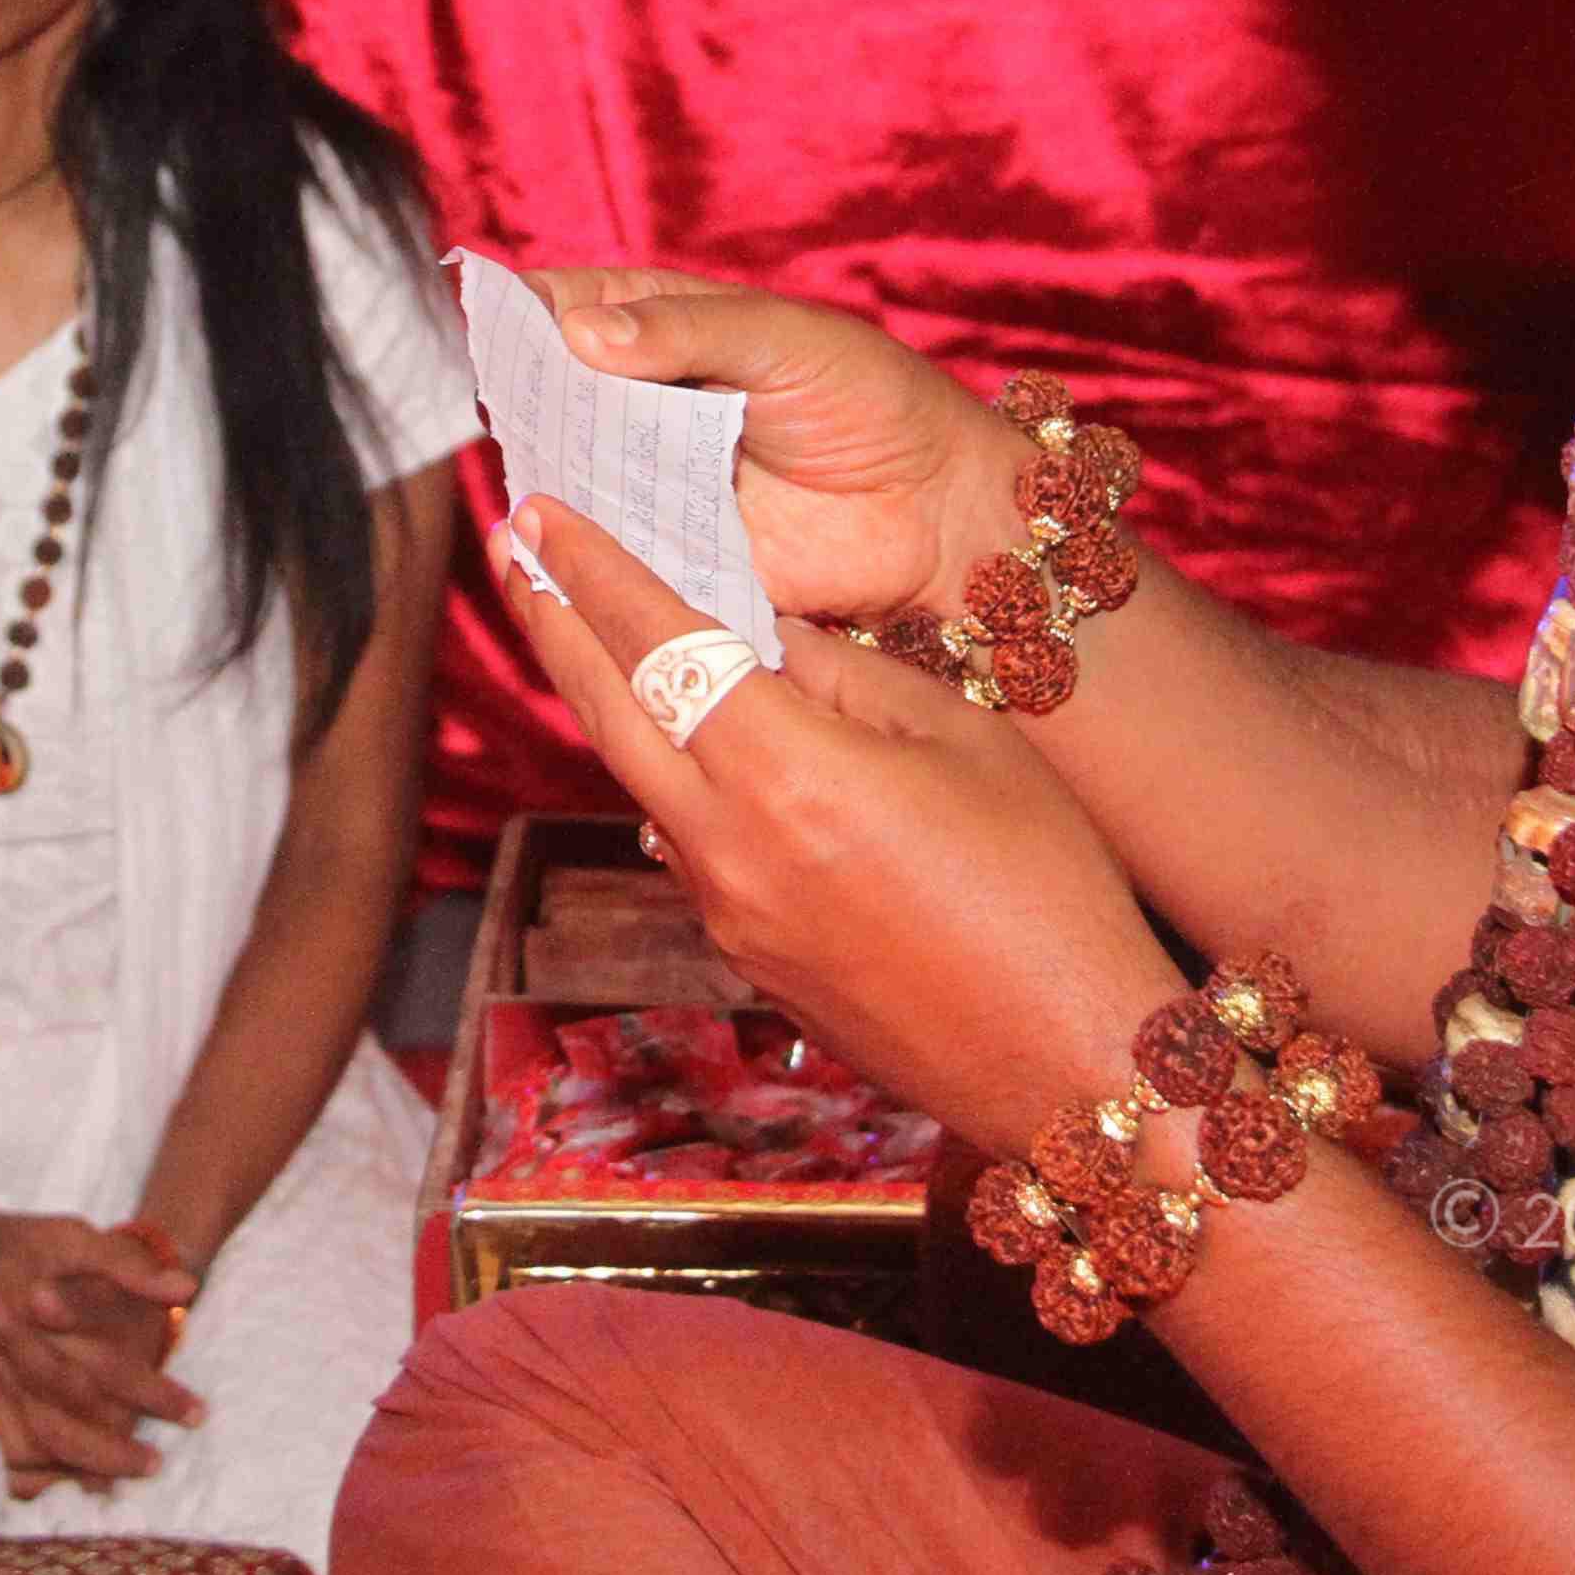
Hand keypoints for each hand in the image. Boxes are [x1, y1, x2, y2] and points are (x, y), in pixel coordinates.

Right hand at [0, 1192, 197, 1493]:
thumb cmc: (16, 1242)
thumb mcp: (72, 1237)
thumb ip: (129, 1266)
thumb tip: (188, 1290)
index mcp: (38, 1316)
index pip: (108, 1369)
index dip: (154, 1394)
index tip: (197, 1414)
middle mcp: (10, 1357)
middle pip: (72, 1422)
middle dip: (116, 1451)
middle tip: (156, 1467)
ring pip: (36, 1446)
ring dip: (79, 1467)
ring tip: (117, 1485)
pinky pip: (5, 1450)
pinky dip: (37, 1473)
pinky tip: (69, 1481)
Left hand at [490, 496, 1171, 1162]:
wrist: (1062, 1062)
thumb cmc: (1045, 888)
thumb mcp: (962, 738)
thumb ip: (844, 674)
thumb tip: (763, 629)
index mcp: (785, 774)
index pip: (656, 642)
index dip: (591, 569)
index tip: (540, 512)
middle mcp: (729, 847)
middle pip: (605, 713)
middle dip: (551, 623)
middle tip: (513, 551)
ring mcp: (727, 912)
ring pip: (640, 781)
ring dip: (606, 699)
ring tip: (584, 628)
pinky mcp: (746, 956)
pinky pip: (687, 842)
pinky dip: (672, 775)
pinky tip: (690, 744)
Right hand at [523, 267, 1026, 628]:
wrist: (938, 512)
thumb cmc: (874, 400)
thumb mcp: (785, 342)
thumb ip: (686, 333)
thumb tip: (579, 331)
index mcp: (668, 326)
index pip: (570, 306)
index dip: (520, 312)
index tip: (478, 321)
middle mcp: (645, 400)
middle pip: (553, 394)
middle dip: (519, 401)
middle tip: (495, 411)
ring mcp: (653, 478)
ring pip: (568, 472)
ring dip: (541, 477)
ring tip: (518, 478)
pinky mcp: (669, 551)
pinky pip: (606, 548)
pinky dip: (578, 547)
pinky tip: (549, 546)